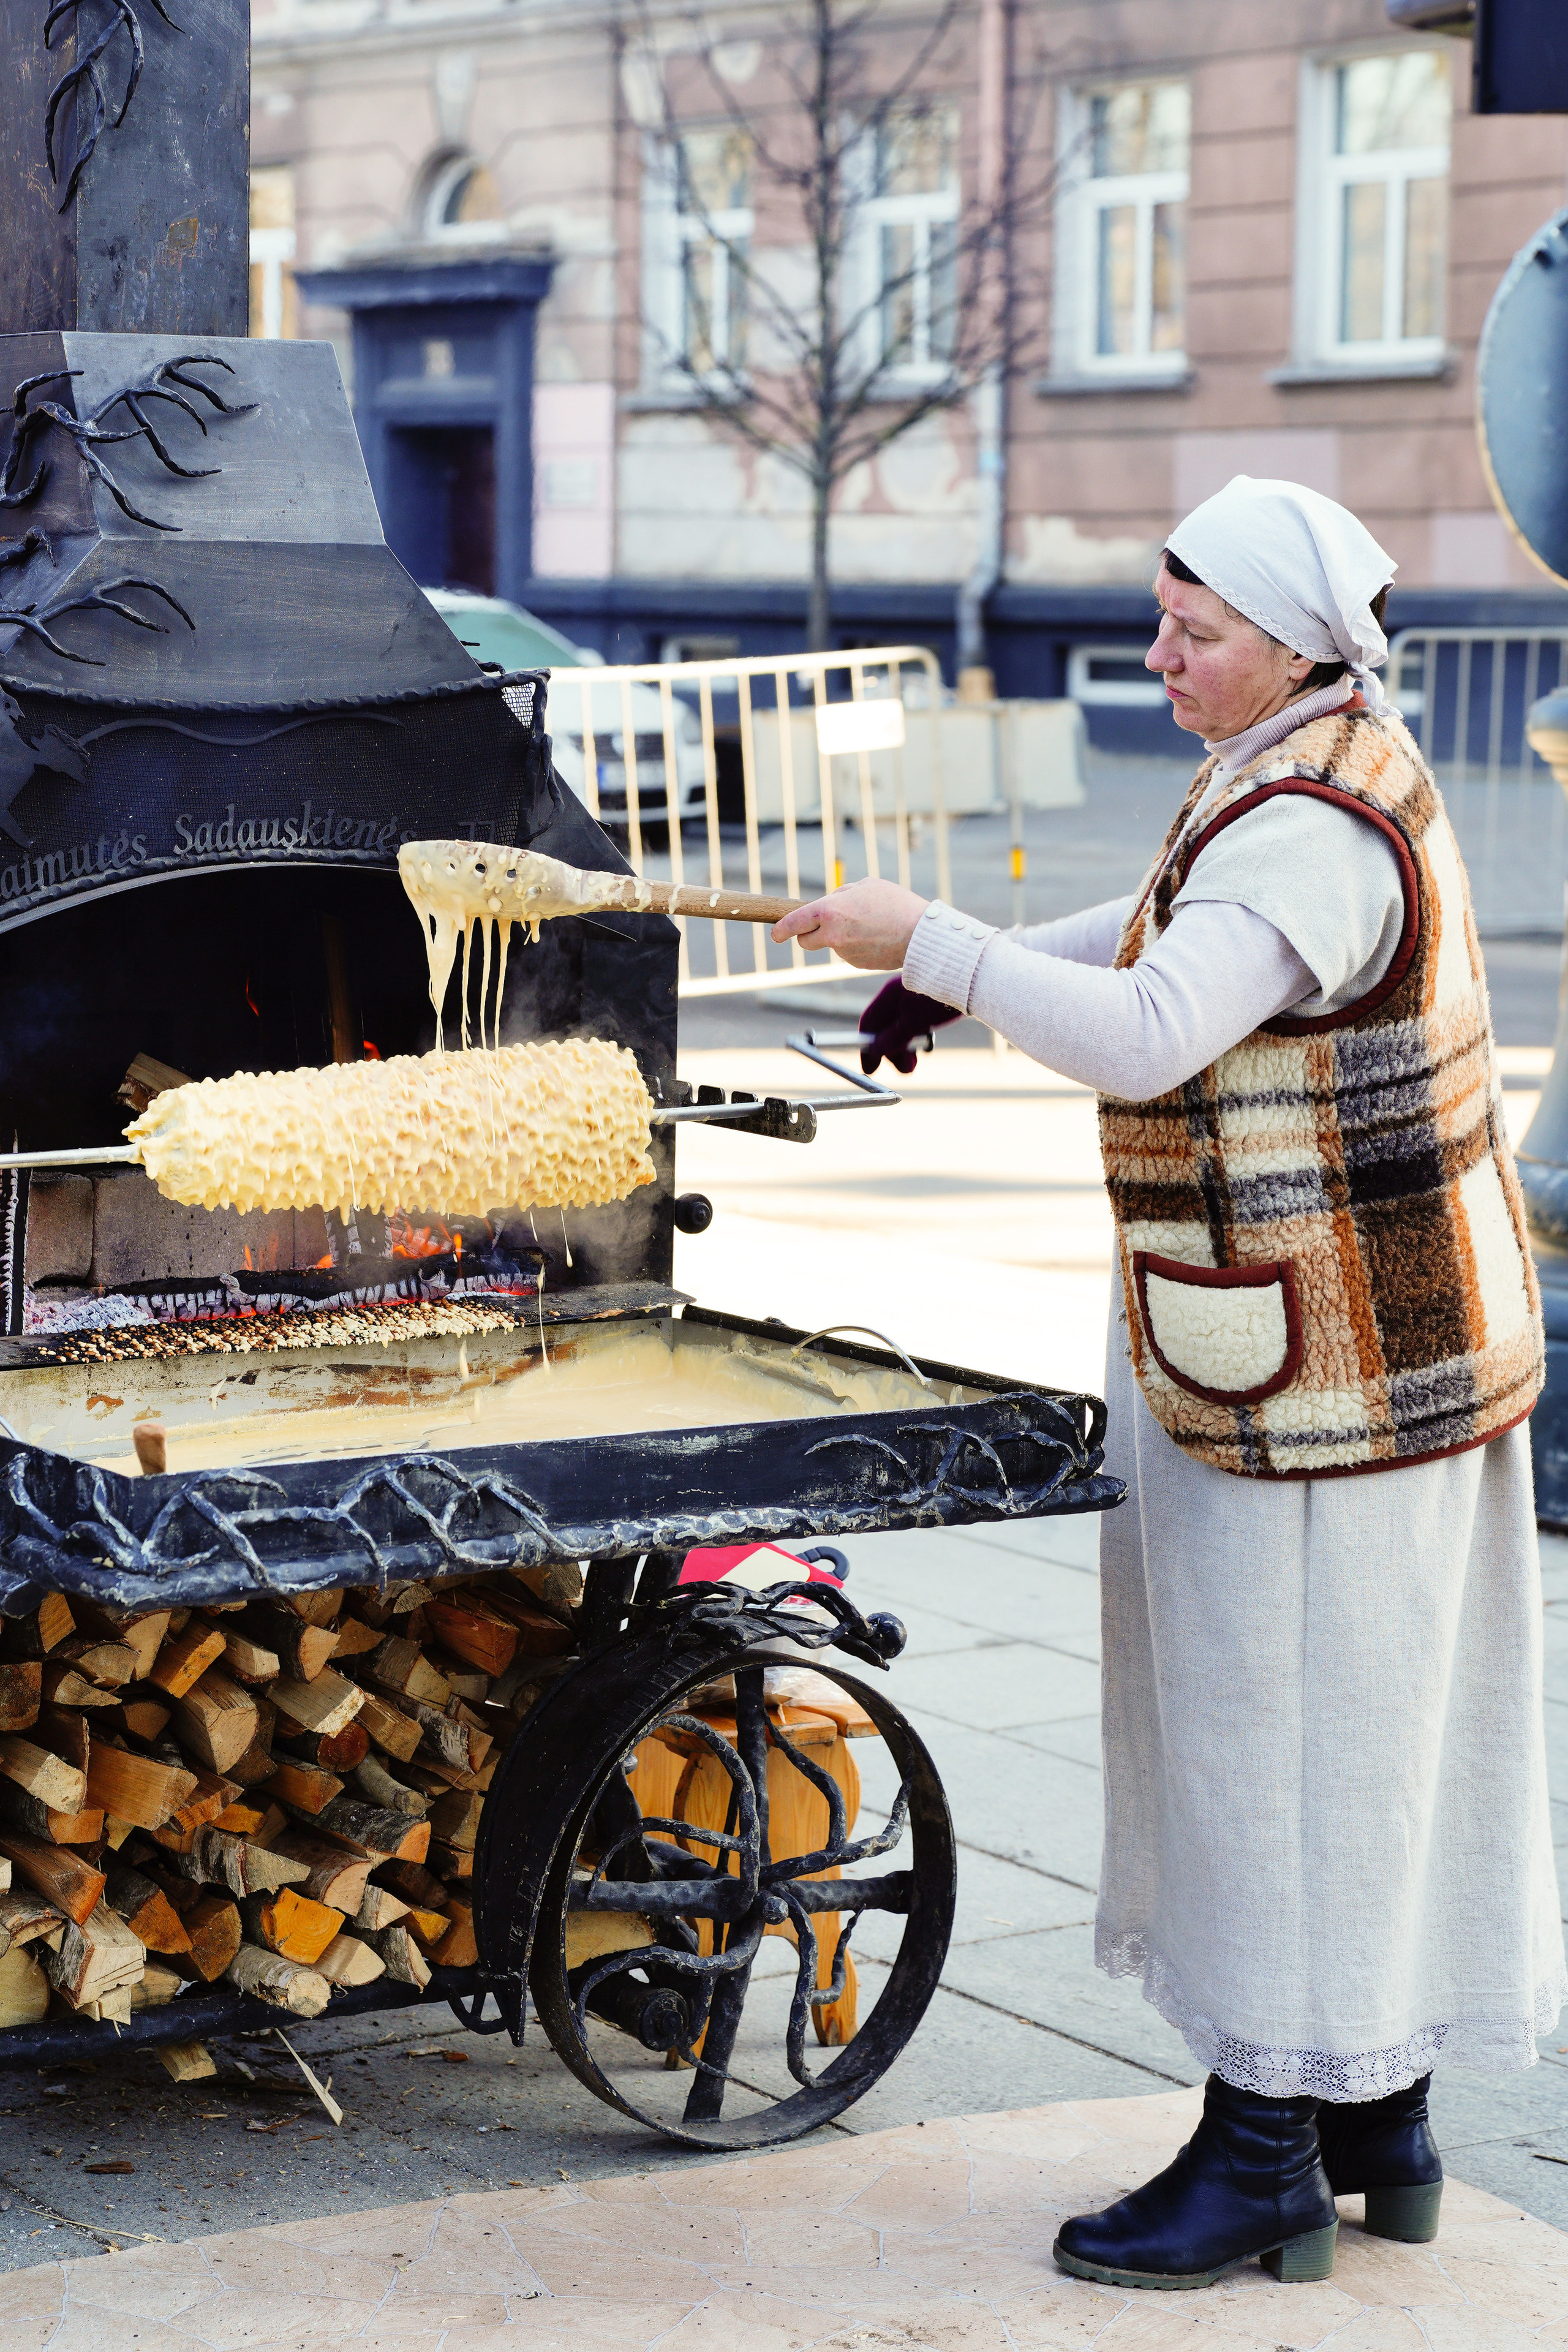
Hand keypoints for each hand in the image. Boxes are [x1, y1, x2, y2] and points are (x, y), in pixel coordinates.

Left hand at [771, 877, 927, 969]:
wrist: (919, 935)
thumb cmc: (896, 905)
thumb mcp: (867, 886)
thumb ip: (842, 894)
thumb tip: (830, 903)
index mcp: (830, 910)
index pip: (794, 922)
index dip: (781, 929)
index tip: (775, 934)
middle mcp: (832, 934)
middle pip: (805, 941)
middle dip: (809, 935)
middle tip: (824, 927)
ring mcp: (844, 952)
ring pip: (832, 945)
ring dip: (841, 937)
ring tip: (869, 925)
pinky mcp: (856, 964)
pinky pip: (849, 953)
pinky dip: (857, 946)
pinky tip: (876, 938)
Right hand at [858, 976, 960, 1074]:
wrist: (975, 979)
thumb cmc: (942, 998)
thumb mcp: (914, 1022)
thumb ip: (893, 1037)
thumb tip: (875, 1051)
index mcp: (890, 995)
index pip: (870, 1023)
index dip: (868, 1047)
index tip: (871, 1068)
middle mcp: (900, 994)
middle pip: (887, 1028)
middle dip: (893, 1052)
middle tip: (906, 1070)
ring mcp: (916, 998)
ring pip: (903, 1027)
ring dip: (906, 1048)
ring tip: (914, 1064)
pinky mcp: (932, 1001)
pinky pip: (916, 1023)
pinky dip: (917, 1037)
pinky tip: (925, 1046)